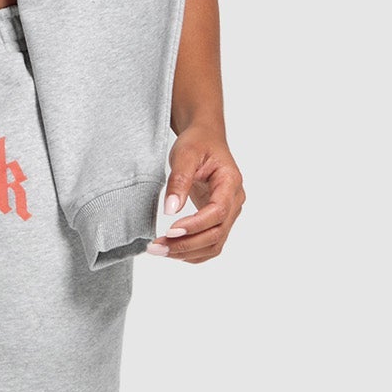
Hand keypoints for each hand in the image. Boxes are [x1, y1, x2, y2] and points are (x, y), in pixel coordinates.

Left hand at [146, 123, 244, 262]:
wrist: (205, 140)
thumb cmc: (197, 143)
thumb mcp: (185, 154)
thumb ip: (179, 181)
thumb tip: (171, 210)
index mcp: (230, 182)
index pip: (218, 212)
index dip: (195, 225)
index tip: (170, 231)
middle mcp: (234, 201)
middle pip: (217, 233)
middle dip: (186, 244)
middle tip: (157, 247)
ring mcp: (229, 212)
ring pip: (215, 244)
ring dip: (187, 252)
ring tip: (160, 250)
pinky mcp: (219, 219)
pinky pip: (211, 243)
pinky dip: (193, 252)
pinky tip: (172, 250)